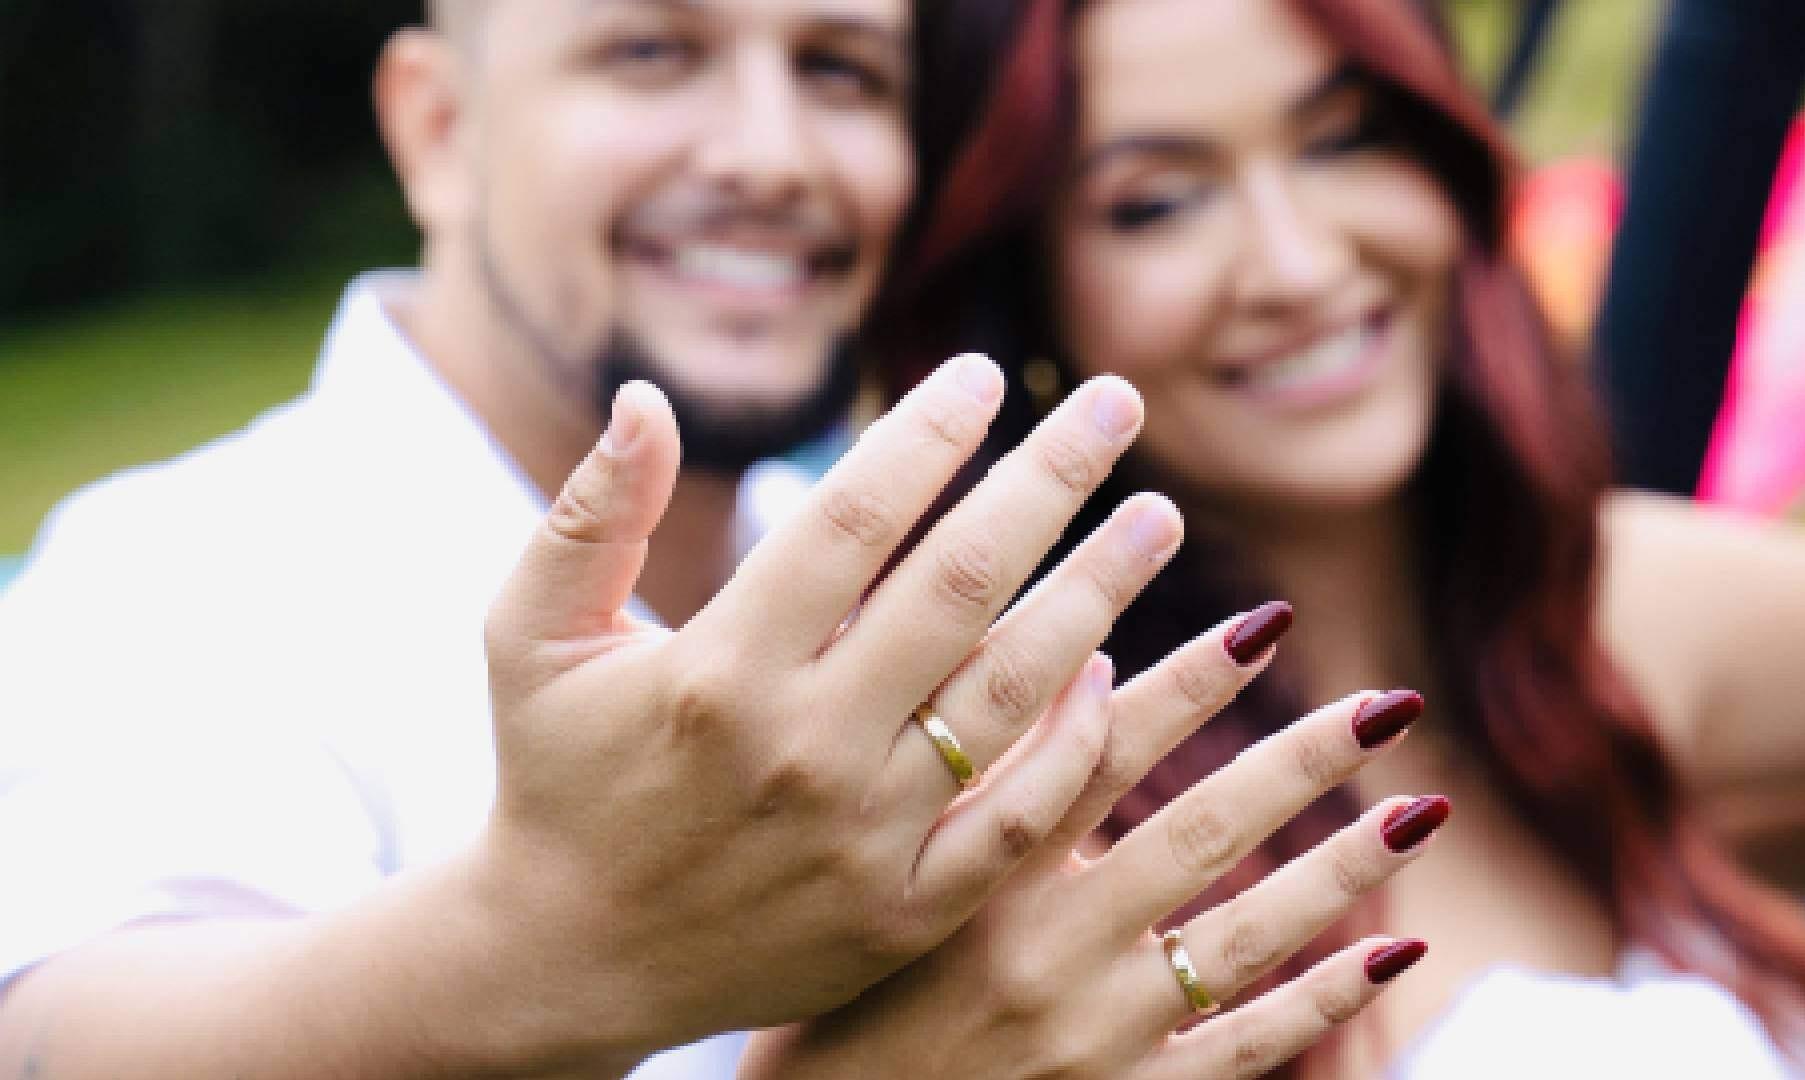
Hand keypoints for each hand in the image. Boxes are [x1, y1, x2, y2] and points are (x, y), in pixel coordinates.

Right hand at [470, 355, 1188, 1065]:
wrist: (568, 960)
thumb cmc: (556, 775)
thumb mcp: (532, 637)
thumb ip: (590, 514)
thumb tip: (647, 395)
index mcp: (718, 667)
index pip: (853, 519)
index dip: (928, 435)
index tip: (987, 373)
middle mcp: (801, 746)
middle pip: (959, 586)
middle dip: (1050, 481)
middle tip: (1117, 404)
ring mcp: (860, 836)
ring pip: (1009, 692)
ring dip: (1096, 594)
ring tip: (1155, 519)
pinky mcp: (899, 912)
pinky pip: (1018, 818)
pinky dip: (1073, 743)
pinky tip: (1110, 670)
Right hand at [739, 673, 1443, 1079]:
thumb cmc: (839, 996)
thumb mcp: (884, 872)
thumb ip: (976, 768)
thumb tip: (1080, 664)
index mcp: (980, 872)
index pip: (1106, 750)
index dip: (1192, 681)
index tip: (1267, 619)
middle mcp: (1048, 946)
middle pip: (1201, 830)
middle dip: (1302, 760)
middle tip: (1388, 701)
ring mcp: (1097, 1030)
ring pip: (1245, 933)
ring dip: (1341, 866)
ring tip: (1424, 808)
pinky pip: (1245, 1046)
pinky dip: (1324, 999)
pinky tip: (1394, 951)